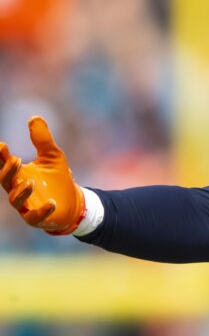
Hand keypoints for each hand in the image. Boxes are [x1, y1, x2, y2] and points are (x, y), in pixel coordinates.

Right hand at [0, 116, 84, 234]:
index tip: (2, 145)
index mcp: (18, 174)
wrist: (74, 202)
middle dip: (8, 171)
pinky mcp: (37, 218)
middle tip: (16, 159)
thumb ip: (42, 139)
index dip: (0, 156)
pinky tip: (51, 202)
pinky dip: (41, 211)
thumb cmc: (58, 178)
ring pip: (15, 200)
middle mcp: (18, 189)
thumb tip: (34, 117)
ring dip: (21, 191)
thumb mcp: (52, 156)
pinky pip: (34, 217)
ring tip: (30, 182)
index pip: (4, 164)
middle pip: (6, 181)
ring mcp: (26, 205)